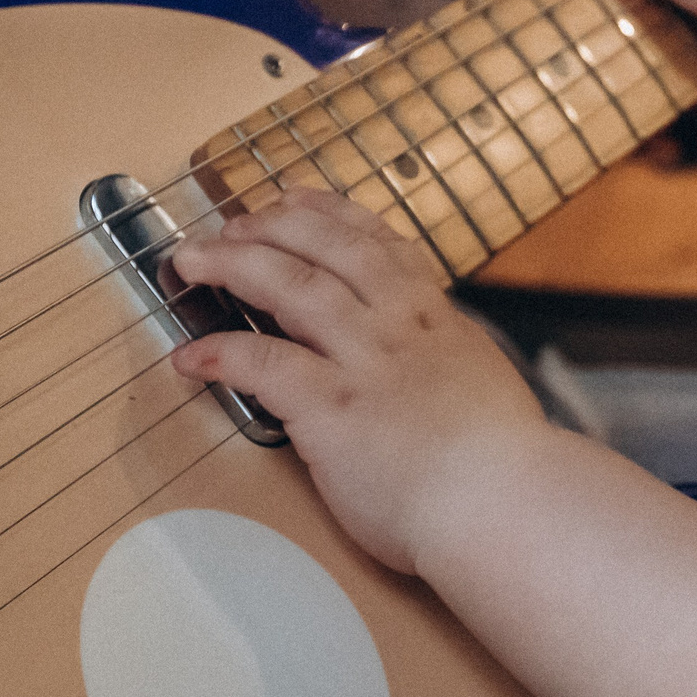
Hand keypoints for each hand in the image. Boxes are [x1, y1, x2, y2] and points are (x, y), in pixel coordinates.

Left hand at [168, 191, 548, 576]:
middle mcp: (398, 325)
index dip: (330, 213)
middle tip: (231, 224)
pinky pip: (261, 363)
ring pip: (289, 285)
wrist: (505, 500)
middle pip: (325, 248)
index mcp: (436, 319)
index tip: (296, 196)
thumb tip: (435, 360)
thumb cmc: (501, 464)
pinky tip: (192, 356)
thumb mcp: (482, 381)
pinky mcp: (329, 406)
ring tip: (192, 260)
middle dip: (270, 226)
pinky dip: (220, 352)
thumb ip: (446, 360)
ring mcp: (363, 360)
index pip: (379, 243)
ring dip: (233, 263)